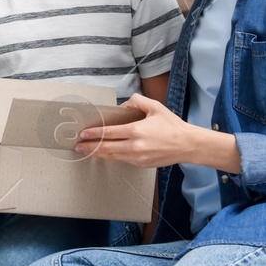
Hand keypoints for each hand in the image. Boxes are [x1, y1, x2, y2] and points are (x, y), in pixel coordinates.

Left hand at [73, 95, 198, 167]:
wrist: (187, 145)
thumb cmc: (172, 126)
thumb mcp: (155, 107)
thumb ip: (137, 101)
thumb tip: (123, 105)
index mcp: (136, 131)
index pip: (109, 133)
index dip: (94, 134)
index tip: (83, 134)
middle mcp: (135, 146)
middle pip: (106, 148)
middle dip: (90, 147)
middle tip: (77, 146)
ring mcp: (138, 158)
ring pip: (112, 157)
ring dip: (98, 154)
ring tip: (86, 151)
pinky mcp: (142, 164)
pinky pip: (123, 160)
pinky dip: (112, 157)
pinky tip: (105, 154)